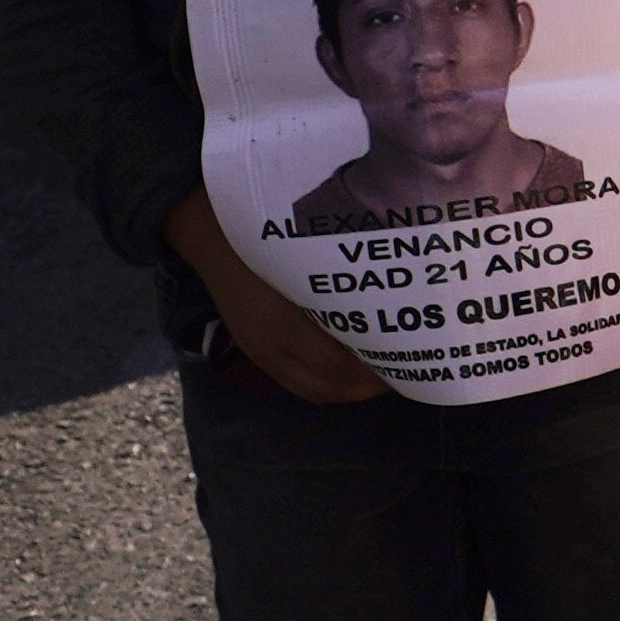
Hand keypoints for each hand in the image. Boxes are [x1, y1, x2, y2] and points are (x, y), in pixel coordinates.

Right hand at [168, 192, 385, 400]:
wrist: (208, 231)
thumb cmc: (267, 230)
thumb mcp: (310, 250)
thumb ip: (346, 280)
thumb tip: (394, 300)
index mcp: (285, 323)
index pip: (342, 368)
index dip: (379, 368)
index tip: (411, 355)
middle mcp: (271, 346)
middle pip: (333, 385)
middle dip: (372, 382)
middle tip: (406, 365)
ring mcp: (260, 352)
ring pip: (316, 390)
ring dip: (352, 388)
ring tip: (383, 370)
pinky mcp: (254, 351)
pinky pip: (296, 384)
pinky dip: (328, 385)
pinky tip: (350, 369)